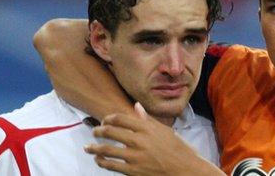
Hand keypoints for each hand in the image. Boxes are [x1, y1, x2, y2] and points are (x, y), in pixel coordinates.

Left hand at [84, 102, 223, 174]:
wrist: (186, 170)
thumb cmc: (179, 149)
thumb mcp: (165, 131)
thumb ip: (148, 119)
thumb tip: (136, 106)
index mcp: (147, 128)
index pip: (121, 118)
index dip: (108, 118)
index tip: (104, 120)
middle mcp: (140, 140)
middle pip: (110, 131)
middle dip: (98, 131)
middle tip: (94, 131)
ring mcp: (135, 156)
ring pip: (107, 149)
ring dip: (94, 147)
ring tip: (88, 147)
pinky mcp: (133, 170)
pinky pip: (111, 165)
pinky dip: (102, 162)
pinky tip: (99, 160)